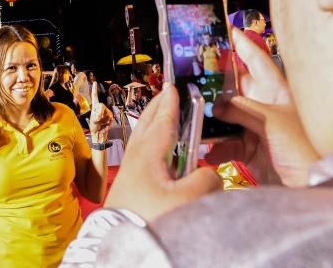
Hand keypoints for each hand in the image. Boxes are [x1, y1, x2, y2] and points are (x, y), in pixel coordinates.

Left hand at [88, 80, 112, 139]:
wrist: (99, 133)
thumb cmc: (94, 127)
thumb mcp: (93, 120)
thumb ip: (96, 115)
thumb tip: (100, 114)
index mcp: (94, 107)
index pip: (95, 97)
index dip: (95, 90)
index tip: (95, 82)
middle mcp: (100, 108)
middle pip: (101, 105)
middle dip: (99, 112)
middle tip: (97, 119)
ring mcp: (106, 112)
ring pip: (105, 111)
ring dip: (102, 118)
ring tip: (100, 122)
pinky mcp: (110, 116)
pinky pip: (109, 116)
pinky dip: (106, 121)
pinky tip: (105, 124)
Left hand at [105, 87, 221, 221]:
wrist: (122, 245)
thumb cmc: (151, 220)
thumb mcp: (189, 199)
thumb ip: (207, 179)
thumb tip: (210, 174)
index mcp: (147, 155)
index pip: (163, 122)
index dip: (170, 104)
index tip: (172, 86)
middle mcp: (135, 161)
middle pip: (147, 128)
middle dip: (157, 109)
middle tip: (165, 95)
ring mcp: (128, 176)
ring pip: (142, 143)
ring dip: (153, 128)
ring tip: (162, 121)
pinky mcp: (127, 192)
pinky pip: (141, 159)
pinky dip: (151, 148)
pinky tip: (158, 159)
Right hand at [204, 28, 318, 186]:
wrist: (313, 184)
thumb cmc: (302, 148)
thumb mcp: (270, 121)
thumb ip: (240, 109)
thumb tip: (216, 104)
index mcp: (277, 90)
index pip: (256, 60)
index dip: (242, 44)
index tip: (225, 29)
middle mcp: (267, 105)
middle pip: (237, 86)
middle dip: (216, 82)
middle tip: (193, 72)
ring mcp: (259, 127)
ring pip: (229, 115)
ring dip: (213, 118)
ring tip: (194, 113)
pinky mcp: (254, 149)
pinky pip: (230, 143)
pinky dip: (219, 147)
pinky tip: (209, 151)